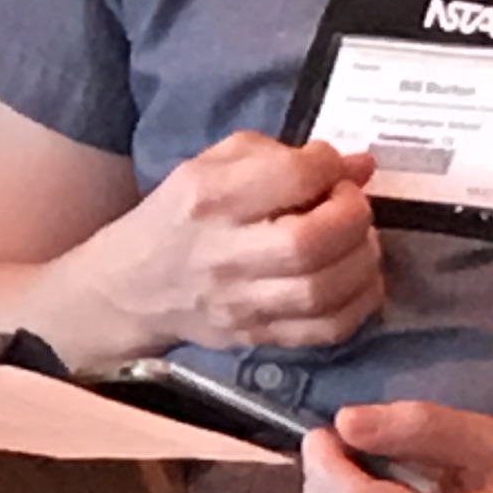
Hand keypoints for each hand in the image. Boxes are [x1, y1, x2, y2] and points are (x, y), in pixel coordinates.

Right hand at [75, 130, 382, 351]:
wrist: (130, 288)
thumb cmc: (179, 216)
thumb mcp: (212, 167)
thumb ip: (281, 156)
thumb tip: (358, 166)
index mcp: (209, 198)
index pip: (291, 177)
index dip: (328, 167)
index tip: (330, 169)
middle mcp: (222, 254)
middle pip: (309, 243)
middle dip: (352, 217)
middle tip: (350, 207)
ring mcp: (239, 303)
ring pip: (323, 291)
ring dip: (362, 260)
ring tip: (356, 241)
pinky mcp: (255, 336)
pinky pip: (327, 330)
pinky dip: (358, 303)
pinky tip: (355, 280)